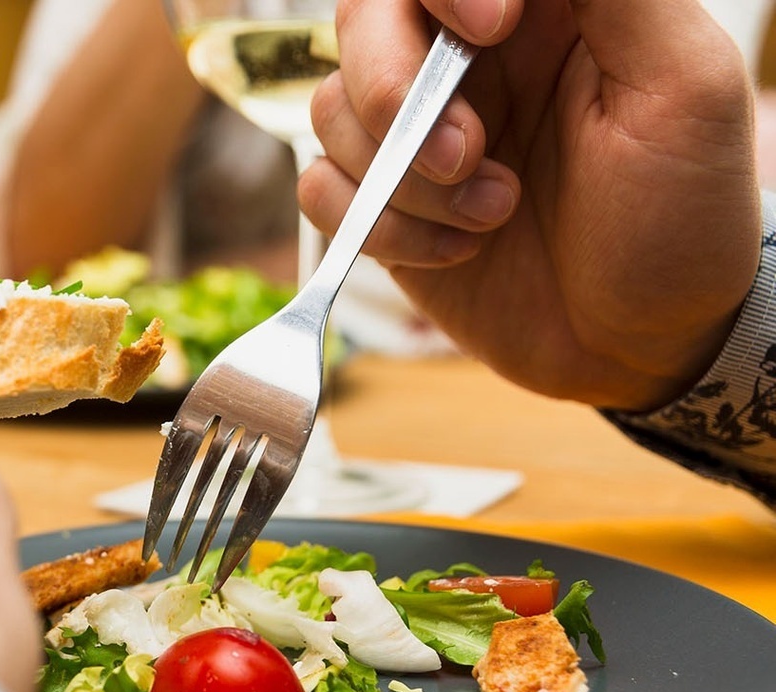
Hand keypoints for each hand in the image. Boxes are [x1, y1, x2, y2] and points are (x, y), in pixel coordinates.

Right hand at [300, 0, 759, 409]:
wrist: (645, 346)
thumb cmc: (683, 219)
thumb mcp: (684, 88)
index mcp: (545, 11)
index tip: (490, 29)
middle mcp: (468, 60)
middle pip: (366, 19)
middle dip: (395, 88)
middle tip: (467, 154)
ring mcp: (418, 132)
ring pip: (333, 108)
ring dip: (405, 176)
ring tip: (494, 213)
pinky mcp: (383, 203)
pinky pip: (320, 188)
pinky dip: (382, 226)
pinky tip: (458, 251)